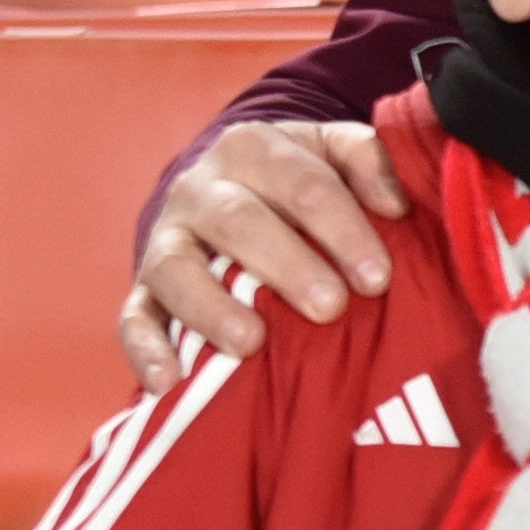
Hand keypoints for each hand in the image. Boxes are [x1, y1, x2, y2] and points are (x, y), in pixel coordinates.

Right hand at [118, 116, 411, 385]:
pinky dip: (146, 349)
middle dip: (286, 264)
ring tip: (250, 343)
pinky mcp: (143, 289)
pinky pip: (133, 317)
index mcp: (253, 148)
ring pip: (175, 268)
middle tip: (331, 307)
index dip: (342, 228)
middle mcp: (200, 188)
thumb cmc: (298, 182)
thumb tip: (396, 203)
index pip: (302, 182)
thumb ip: (371, 162)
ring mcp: (166, 240)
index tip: (378, 276)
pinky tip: (169, 382)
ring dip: (210, 306)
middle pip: (239, 221)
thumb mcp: (334, 155)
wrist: (227, 188)